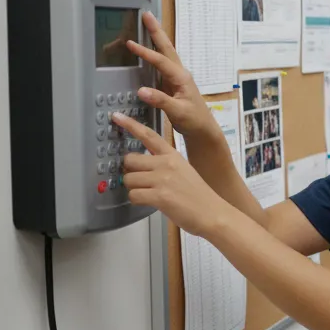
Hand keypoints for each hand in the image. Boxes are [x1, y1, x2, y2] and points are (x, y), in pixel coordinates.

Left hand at [112, 111, 232, 238]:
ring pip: (129, 179)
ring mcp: (162, 179)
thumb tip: (140, 168)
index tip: (117, 116)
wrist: (212, 213)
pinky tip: (151, 202)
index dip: (131, 125)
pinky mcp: (159, 196)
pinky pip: (133, 195)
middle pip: (130, 160)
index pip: (149, 135)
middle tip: (141, 181)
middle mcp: (166, 164)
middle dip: (130, 172)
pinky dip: (138, 201)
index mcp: (172, 155)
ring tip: (150, 194)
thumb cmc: (197, 195)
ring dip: (134, 189)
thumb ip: (163, 165)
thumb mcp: (183, 171)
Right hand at [125, 12, 214, 137]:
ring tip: (147, 24)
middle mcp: (180, 74)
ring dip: (156, 38)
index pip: (161, 61)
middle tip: (147, 15)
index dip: (146, 52)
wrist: (203, 129)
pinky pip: (160, 63)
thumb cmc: (194, 120)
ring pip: (165, 53)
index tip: (131, 44)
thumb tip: (142, 91)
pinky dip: (153, 53)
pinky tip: (147, 49)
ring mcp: (176, 77)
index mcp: (181, 78)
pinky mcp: (172, 83)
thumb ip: (161, 101)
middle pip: (166, 48)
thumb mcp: (178, 112)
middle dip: (156, 31)